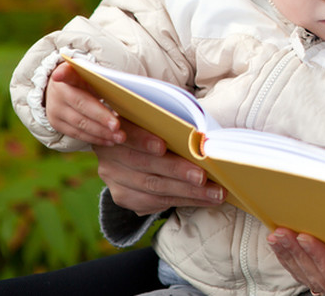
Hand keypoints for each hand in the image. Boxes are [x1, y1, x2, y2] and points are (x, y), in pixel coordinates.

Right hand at [45, 61, 124, 145]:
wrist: (63, 91)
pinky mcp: (56, 123)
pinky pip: (77, 134)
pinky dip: (95, 138)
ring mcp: (55, 109)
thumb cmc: (88, 81)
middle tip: (117, 126)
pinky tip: (110, 141)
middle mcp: (59, 92)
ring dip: (101, 132)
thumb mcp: (93, 76)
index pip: (66, 72)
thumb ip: (105, 80)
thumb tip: (130, 90)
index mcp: (69, 74)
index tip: (58, 75)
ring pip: (79, 123)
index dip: (63, 74)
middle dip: (101, 117)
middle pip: (81, 104)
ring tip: (120, 137)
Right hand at [92, 121, 223, 214]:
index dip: (143, 140)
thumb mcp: (156, 120)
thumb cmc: (155, 128)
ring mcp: (114, 177)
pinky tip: (202, 199)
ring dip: (188, 192)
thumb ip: (169, 125)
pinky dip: (181, 200)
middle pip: (145, 165)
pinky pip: (153, 202)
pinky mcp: (122, 196)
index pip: (129, 133)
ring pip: (153, 187)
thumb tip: (200, 136)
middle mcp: (110, 153)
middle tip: (203, 177)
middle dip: (178, 172)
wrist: (131, 148)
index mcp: (119, 127)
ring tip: (214, 193)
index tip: (162, 146)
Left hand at [268, 228, 324, 295]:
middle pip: (317, 277)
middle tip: (283, 232)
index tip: (307, 238)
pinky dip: (290, 259)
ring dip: (289, 255)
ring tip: (277, 235)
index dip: (321, 259)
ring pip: (306, 276)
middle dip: (297, 253)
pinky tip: (280, 245)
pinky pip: (304, 275)